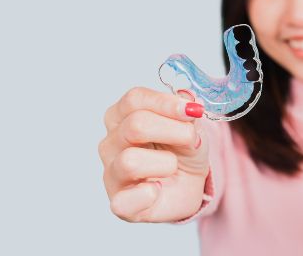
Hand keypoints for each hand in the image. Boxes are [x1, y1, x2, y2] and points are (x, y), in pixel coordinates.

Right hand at [99, 87, 209, 221]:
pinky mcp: (119, 203)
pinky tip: (158, 190)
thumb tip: (187, 98)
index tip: (191, 111)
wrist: (189, 185)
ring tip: (173, 166)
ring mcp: (112, 173)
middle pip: (135, 125)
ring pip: (130, 160)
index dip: (165, 103)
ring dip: (166, 162)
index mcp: (122, 116)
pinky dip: (147, 195)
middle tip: (192, 138)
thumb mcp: (191, 127)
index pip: (134, 99)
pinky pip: (124, 201)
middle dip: (173, 131)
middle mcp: (111, 143)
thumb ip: (186, 113)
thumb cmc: (182, 152)